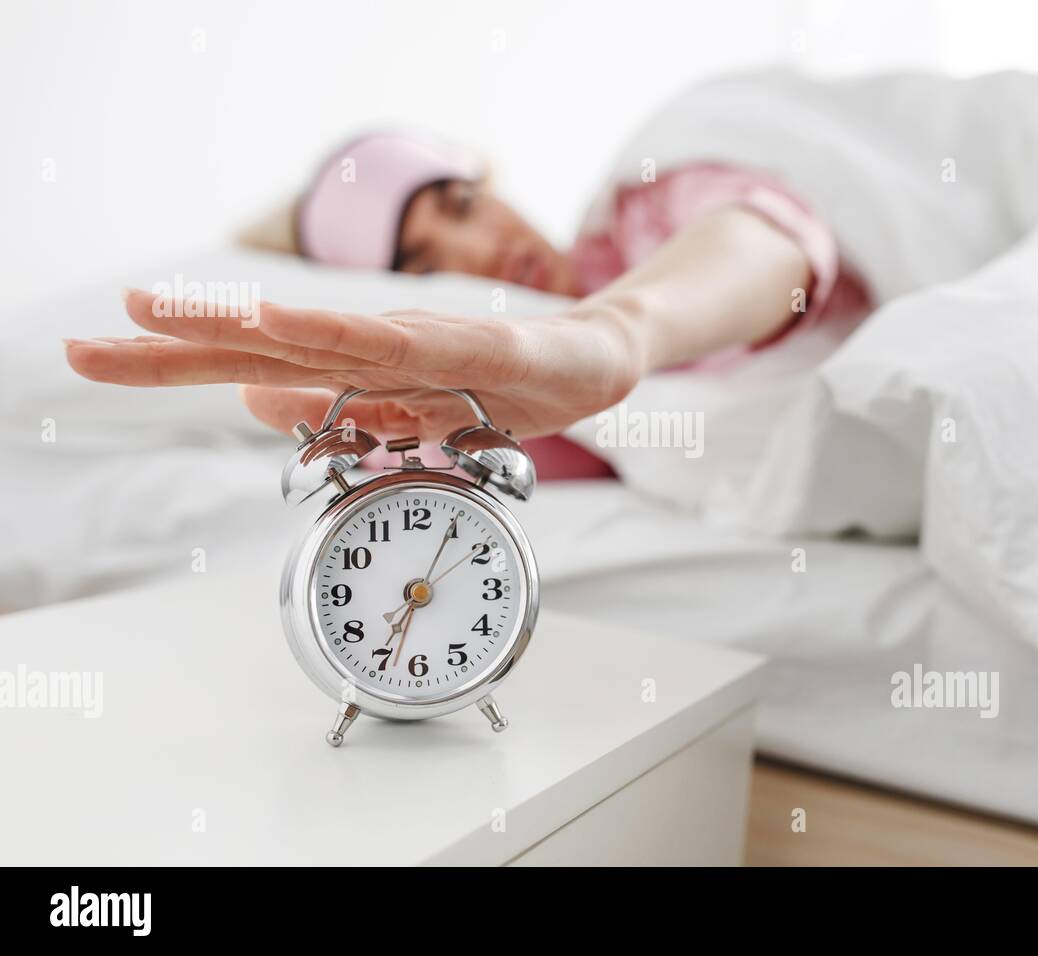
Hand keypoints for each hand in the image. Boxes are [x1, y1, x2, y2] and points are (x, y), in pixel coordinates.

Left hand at [64, 290, 648, 439]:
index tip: (93, 361)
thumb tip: (251, 399)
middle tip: (83, 347)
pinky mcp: (462, 344)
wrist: (594, 361)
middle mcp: (369, 348)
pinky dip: (327, 334)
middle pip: (255, 345)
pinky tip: (275, 325)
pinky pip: (387, 343)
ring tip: (149, 316)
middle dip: (166, 348)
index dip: (168, 364)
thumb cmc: (506, 383)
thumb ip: (337, 410)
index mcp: (351, 370)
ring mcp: (413, 343)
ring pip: (307, 335)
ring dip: (226, 324)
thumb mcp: (407, 414)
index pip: (243, 364)